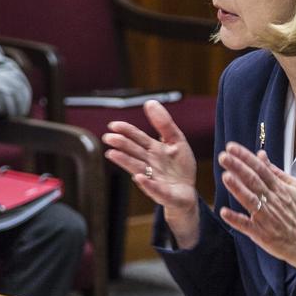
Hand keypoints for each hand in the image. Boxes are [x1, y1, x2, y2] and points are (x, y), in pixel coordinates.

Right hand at [103, 100, 199, 245]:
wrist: (187, 192)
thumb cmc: (180, 167)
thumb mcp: (176, 141)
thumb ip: (164, 123)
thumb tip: (150, 102)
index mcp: (153, 150)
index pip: (137, 138)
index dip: (126, 131)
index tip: (113, 125)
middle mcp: (150, 164)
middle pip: (134, 152)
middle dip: (122, 145)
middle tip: (109, 138)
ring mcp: (154, 179)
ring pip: (138, 168)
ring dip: (125, 161)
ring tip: (112, 154)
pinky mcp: (164, 194)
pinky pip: (155, 189)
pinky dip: (147, 184)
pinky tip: (139, 178)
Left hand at [218, 143, 295, 294]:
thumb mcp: (295, 188)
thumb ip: (276, 172)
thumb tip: (261, 155)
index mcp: (280, 189)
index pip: (260, 168)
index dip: (246, 157)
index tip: (232, 148)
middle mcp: (273, 201)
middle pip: (254, 180)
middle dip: (238, 167)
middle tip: (224, 157)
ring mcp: (267, 217)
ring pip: (250, 200)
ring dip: (237, 188)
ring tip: (225, 176)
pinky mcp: (262, 233)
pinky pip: (247, 226)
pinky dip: (236, 219)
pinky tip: (224, 212)